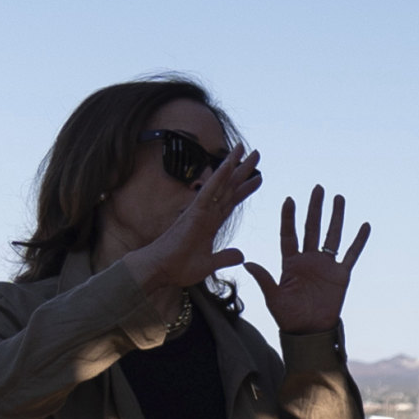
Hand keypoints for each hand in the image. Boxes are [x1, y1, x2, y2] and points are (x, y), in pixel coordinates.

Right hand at [129, 146, 260, 290]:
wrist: (160, 270)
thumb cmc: (179, 267)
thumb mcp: (210, 264)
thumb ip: (226, 257)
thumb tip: (242, 255)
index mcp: (211, 223)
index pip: (231, 201)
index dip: (244, 189)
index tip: (258, 178)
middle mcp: (207, 213)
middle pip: (229, 187)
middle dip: (243, 171)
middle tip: (256, 153)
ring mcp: (201, 211)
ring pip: (221, 184)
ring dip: (233, 166)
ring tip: (244, 149)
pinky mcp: (195, 213)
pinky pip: (209, 191)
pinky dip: (219, 178)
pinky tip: (228, 165)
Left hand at [253, 187, 370, 332]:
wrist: (309, 331)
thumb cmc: (288, 316)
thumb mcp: (273, 297)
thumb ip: (264, 279)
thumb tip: (248, 263)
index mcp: (290, 262)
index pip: (289, 234)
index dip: (289, 217)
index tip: (289, 199)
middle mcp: (309, 259)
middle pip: (312, 228)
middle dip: (314, 208)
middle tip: (318, 188)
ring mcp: (326, 266)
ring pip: (332, 236)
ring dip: (335, 217)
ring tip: (338, 198)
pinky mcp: (341, 275)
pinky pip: (351, 255)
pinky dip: (359, 241)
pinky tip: (364, 225)